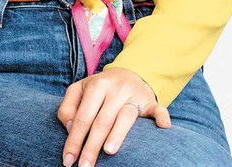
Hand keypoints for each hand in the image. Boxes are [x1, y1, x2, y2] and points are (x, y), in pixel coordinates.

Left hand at [56, 67, 170, 166]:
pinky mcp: (151, 101)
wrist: (126, 74)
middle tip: (84, 166)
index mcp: (95, 86)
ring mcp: (134, 95)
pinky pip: (158, 108)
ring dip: (118, 134)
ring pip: (126, 117)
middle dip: (91, 146)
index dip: (74, 139)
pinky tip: (163, 127)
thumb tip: (71, 128)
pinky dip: (161, 117)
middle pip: (102, 121)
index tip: (68, 159)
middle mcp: (115, 89)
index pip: (82, 117)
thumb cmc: (97, 89)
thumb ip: (67, 108)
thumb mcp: (77, 91)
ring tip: (108, 151)